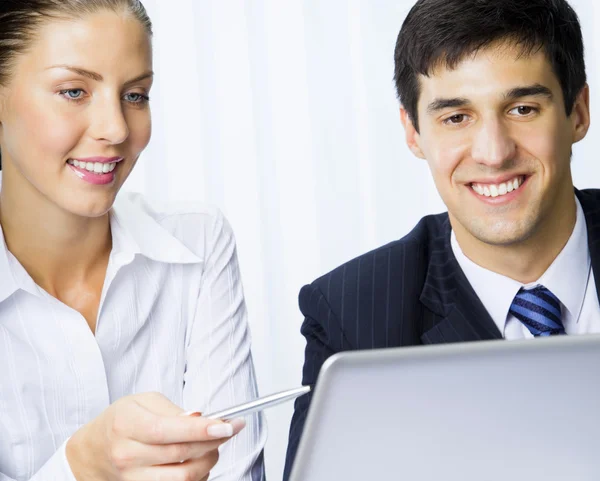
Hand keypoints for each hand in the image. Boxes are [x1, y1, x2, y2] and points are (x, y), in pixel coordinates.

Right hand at [65, 392, 244, 480]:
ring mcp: (133, 478)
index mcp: (126, 424)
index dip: (202, 429)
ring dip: (208, 461)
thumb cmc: (122, 420)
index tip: (228, 425)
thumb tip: (201, 419)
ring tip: (213, 446)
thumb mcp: (143, 401)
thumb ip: (173, 409)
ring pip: (184, 477)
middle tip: (229, 429)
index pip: (169, 430)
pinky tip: (200, 461)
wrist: (94, 450)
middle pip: (181, 454)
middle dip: (214, 442)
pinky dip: (197, 476)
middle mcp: (127, 454)